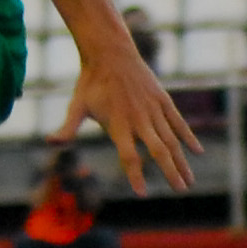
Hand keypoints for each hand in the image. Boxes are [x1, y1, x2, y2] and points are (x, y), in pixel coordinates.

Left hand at [57, 45, 199, 194]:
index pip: (129, 156)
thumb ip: (67, 127)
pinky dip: (188, 137)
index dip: (135, 175)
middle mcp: (139, 118)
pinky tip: (197, 152)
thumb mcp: (76, 106)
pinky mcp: (163, 100)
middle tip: (180, 191)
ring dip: (182, 160)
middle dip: (170, 171)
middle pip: (158, 150)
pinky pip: (178, 122)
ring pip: (172, 139)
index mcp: (118, 124)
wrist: (110, 54)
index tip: (141, 193)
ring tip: (189, 180)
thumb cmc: (90, 83)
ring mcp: (154, 109)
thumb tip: (50, 142)